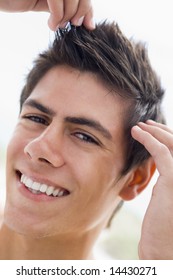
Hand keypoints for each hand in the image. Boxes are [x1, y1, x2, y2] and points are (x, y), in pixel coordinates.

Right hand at [0, 0, 94, 29]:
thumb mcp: (49, 4)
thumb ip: (67, 7)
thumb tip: (88, 22)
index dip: (88, 8)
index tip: (89, 25)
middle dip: (82, 10)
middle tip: (73, 24)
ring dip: (67, 14)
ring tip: (57, 25)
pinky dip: (58, 15)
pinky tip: (51, 24)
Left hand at [131, 120, 172, 258]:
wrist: (163, 249)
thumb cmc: (162, 226)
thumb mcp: (166, 197)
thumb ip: (166, 180)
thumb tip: (158, 165)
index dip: (168, 136)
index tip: (152, 130)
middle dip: (162, 130)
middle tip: (146, 124)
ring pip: (171, 143)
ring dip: (154, 131)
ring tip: (139, 126)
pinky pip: (161, 152)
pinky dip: (148, 140)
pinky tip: (137, 134)